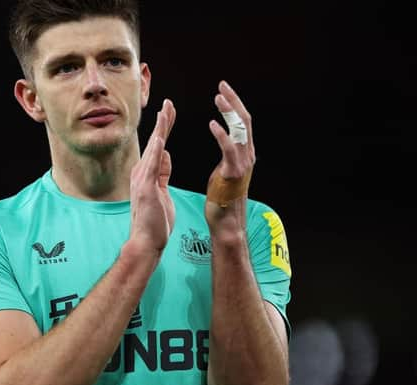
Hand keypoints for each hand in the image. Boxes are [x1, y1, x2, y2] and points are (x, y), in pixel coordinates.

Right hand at [129, 99, 176, 253]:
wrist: (147, 241)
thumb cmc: (155, 221)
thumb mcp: (162, 191)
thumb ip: (162, 173)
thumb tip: (165, 155)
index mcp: (147, 174)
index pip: (158, 146)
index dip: (164, 128)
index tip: (169, 112)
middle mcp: (141, 173)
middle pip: (154, 142)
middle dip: (162, 122)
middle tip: (169, 103)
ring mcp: (142, 180)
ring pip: (153, 150)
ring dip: (159, 130)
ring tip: (165, 112)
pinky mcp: (146, 189)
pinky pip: (151, 166)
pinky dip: (155, 151)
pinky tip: (159, 138)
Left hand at [205, 81, 255, 227]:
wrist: (226, 222)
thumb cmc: (222, 198)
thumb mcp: (225, 170)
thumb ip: (228, 154)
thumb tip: (227, 142)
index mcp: (244, 154)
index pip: (242, 122)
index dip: (234, 105)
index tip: (223, 90)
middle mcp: (247, 156)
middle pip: (244, 121)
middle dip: (234, 101)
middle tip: (222, 85)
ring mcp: (242, 164)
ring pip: (239, 131)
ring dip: (229, 112)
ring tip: (218, 98)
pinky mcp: (233, 174)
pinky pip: (229, 150)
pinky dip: (221, 135)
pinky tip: (212, 123)